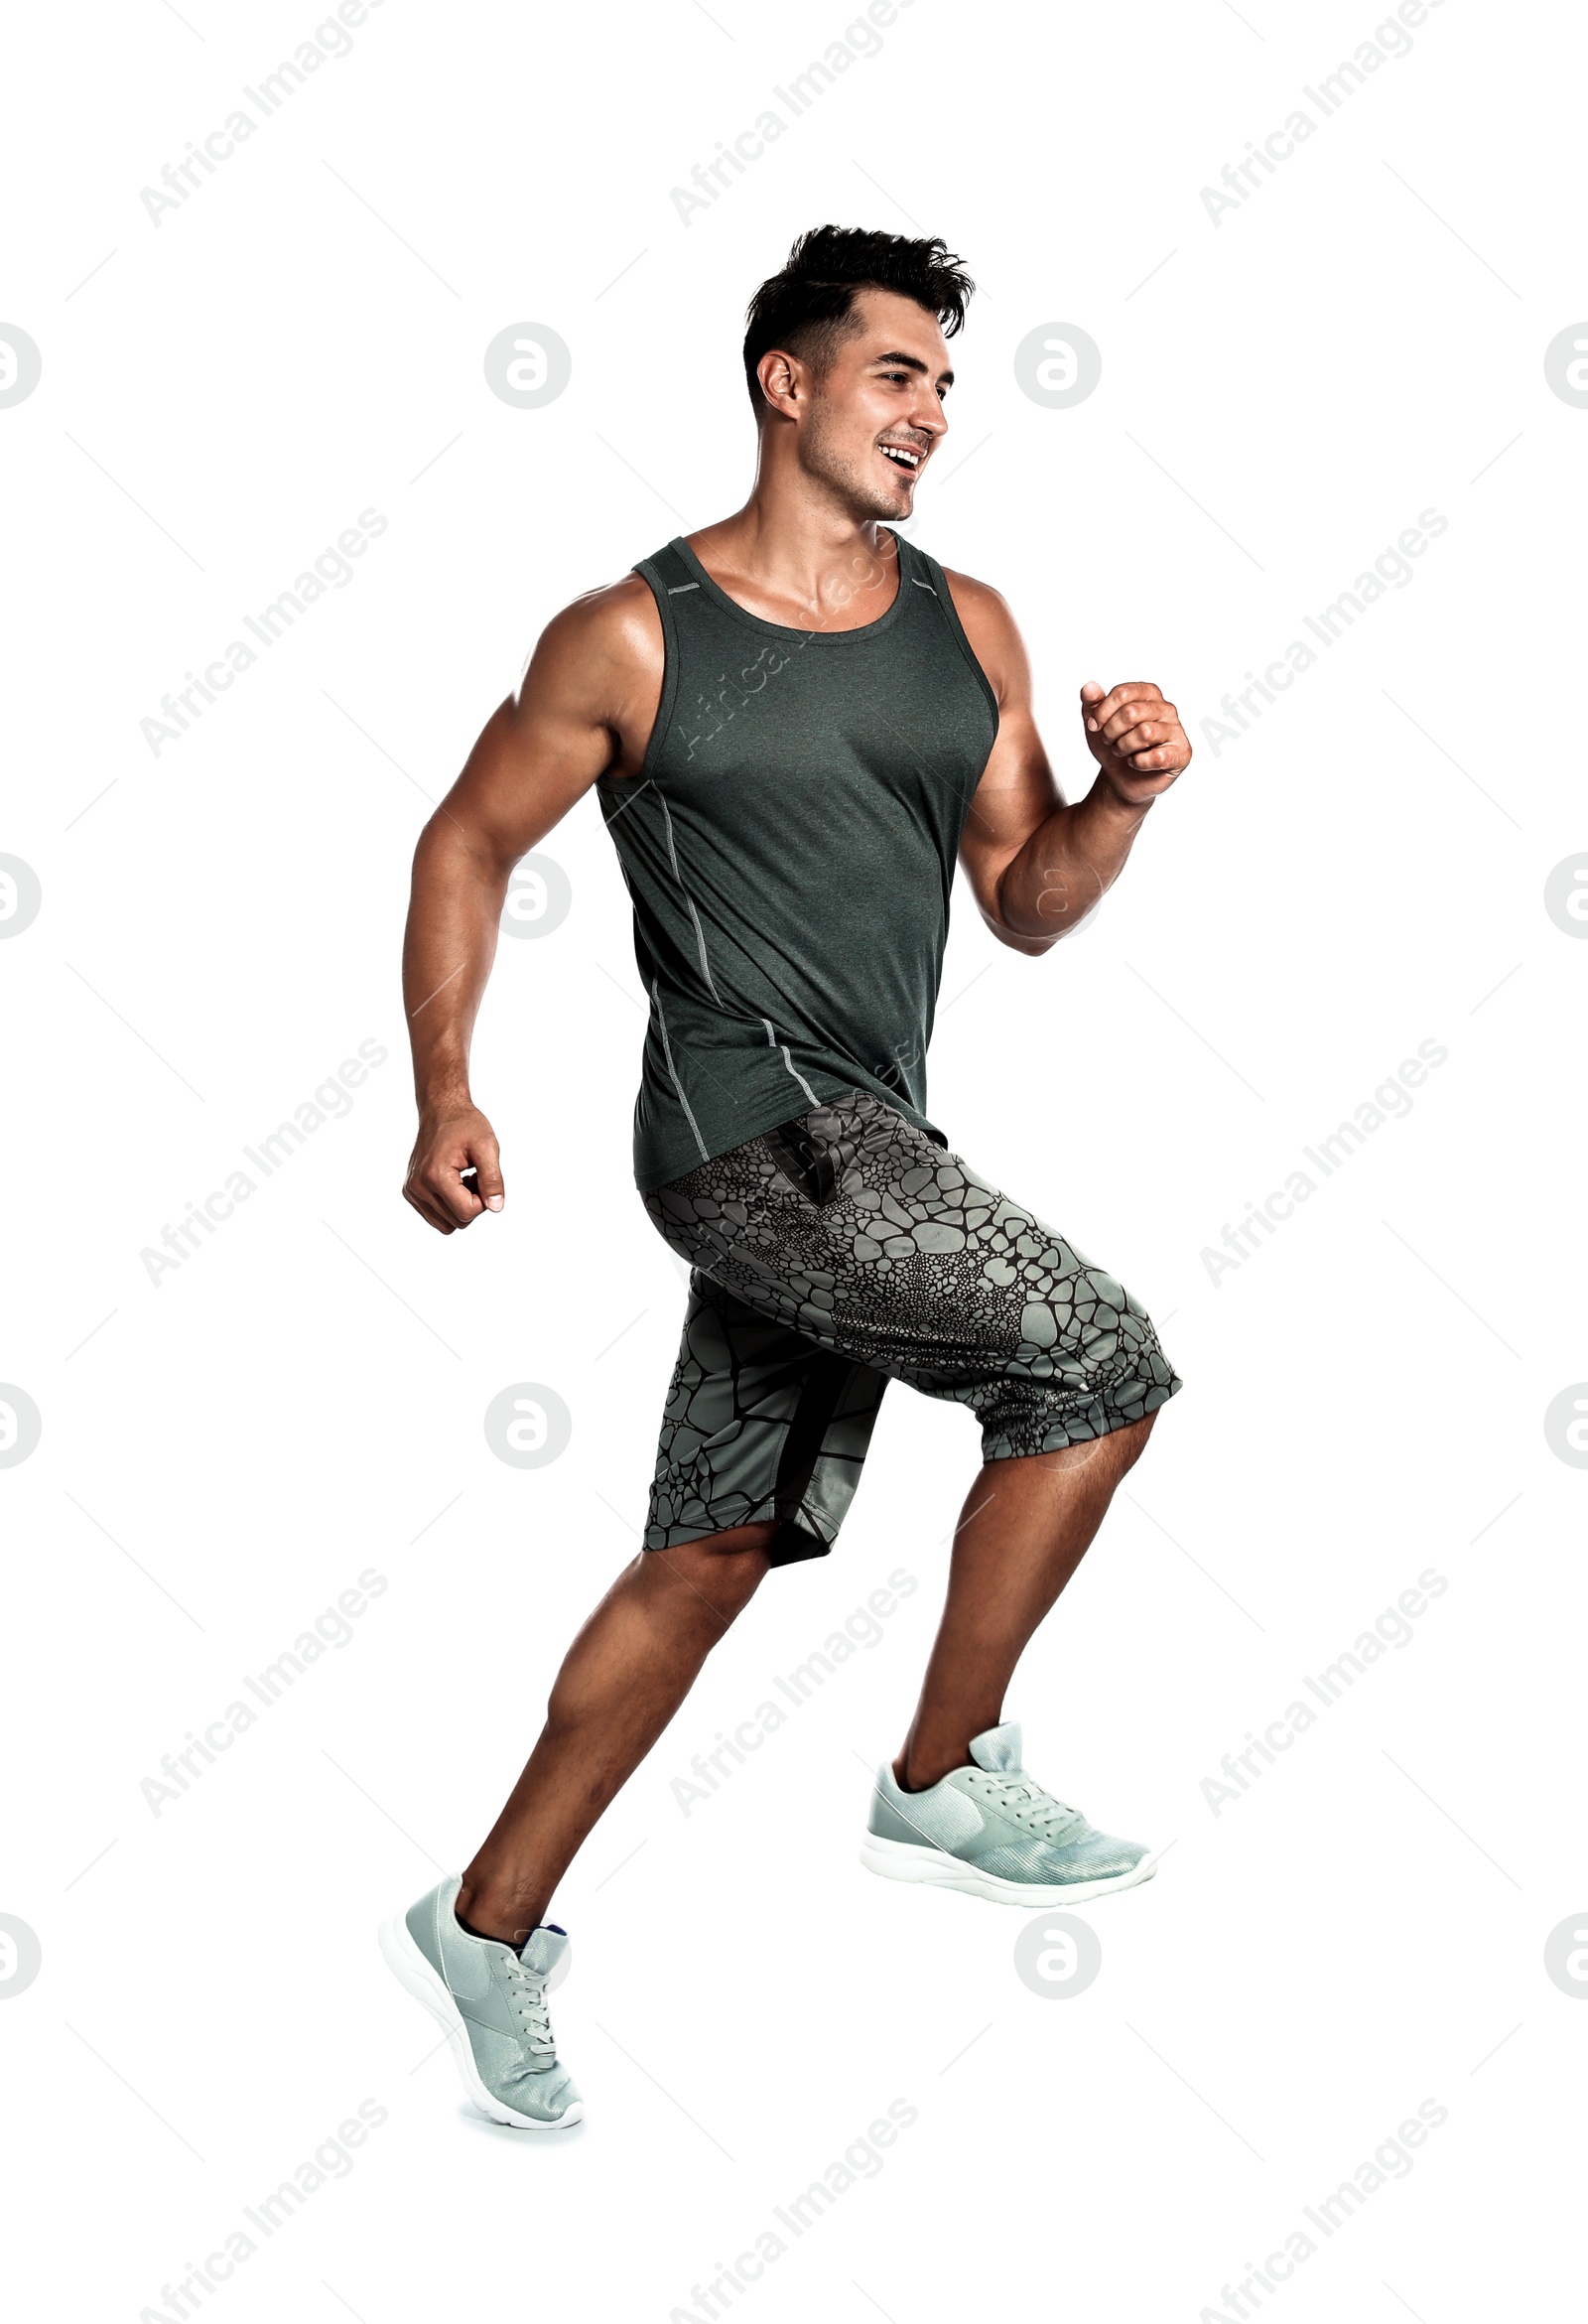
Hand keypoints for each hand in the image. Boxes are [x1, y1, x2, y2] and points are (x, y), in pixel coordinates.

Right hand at [403, 1103, 503, 1233]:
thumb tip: (495, 1207)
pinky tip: (453, 1182)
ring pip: (447, 1225)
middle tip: (473, 1175)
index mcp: (435, 1176)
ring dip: (461, 1206)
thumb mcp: (487, 1147)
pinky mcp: (411, 1193)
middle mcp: (418, 1187)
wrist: (441, 1111)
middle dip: (473, 1203)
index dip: (484, 1199)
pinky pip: (437, 1217)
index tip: (482, 1176)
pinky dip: (449, 1205)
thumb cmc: (465, 1126)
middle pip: (458, 1222)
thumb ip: (493, 1179)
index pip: (467, 1213)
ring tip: (463, 1179)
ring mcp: (412, 1192)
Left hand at [1080, 680, 1190, 806]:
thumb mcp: (1096, 723)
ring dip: (1124, 747)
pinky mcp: (1182, 753)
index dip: (1102, 712)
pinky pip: (1157, 756)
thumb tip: (1089, 687)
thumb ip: (1091, 703)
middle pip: (1131, 712)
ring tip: (1123, 752)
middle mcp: (1166, 708)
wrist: (1121, 778)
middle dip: (1111, 732)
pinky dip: (1139, 763)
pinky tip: (1137, 763)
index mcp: (1148, 693)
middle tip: (1110, 742)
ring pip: (1144, 733)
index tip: (1094, 726)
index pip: (1123, 693)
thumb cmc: (1112, 745)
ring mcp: (1176, 730)